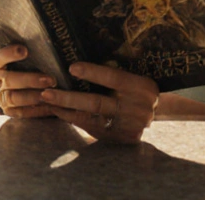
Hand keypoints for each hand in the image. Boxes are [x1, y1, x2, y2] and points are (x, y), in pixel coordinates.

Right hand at [0, 44, 55, 117]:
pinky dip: (36, 110)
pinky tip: (50, 106)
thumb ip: (28, 55)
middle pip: (9, 80)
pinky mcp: (8, 111)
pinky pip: (20, 112)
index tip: (25, 50)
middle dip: (30, 80)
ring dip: (33, 96)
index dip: (10, 54)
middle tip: (50, 79)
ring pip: (13, 98)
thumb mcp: (22, 60)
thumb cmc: (24, 67)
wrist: (17, 89)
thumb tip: (44, 43)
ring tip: (51, 94)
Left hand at [40, 62, 158, 143]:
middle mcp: (138, 108)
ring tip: (48, 104)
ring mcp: (130, 126)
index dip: (92, 72)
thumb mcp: (134, 75)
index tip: (71, 67)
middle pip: (98, 103)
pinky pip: (94, 129)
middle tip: (46, 93)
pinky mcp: (123, 138)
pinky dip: (76, 121)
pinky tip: (61, 114)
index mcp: (141, 87)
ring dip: (66, 112)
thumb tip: (77, 65)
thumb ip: (113, 73)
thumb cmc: (137, 87)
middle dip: (69, 99)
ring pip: (92, 120)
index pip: (114, 78)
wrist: (158, 111)